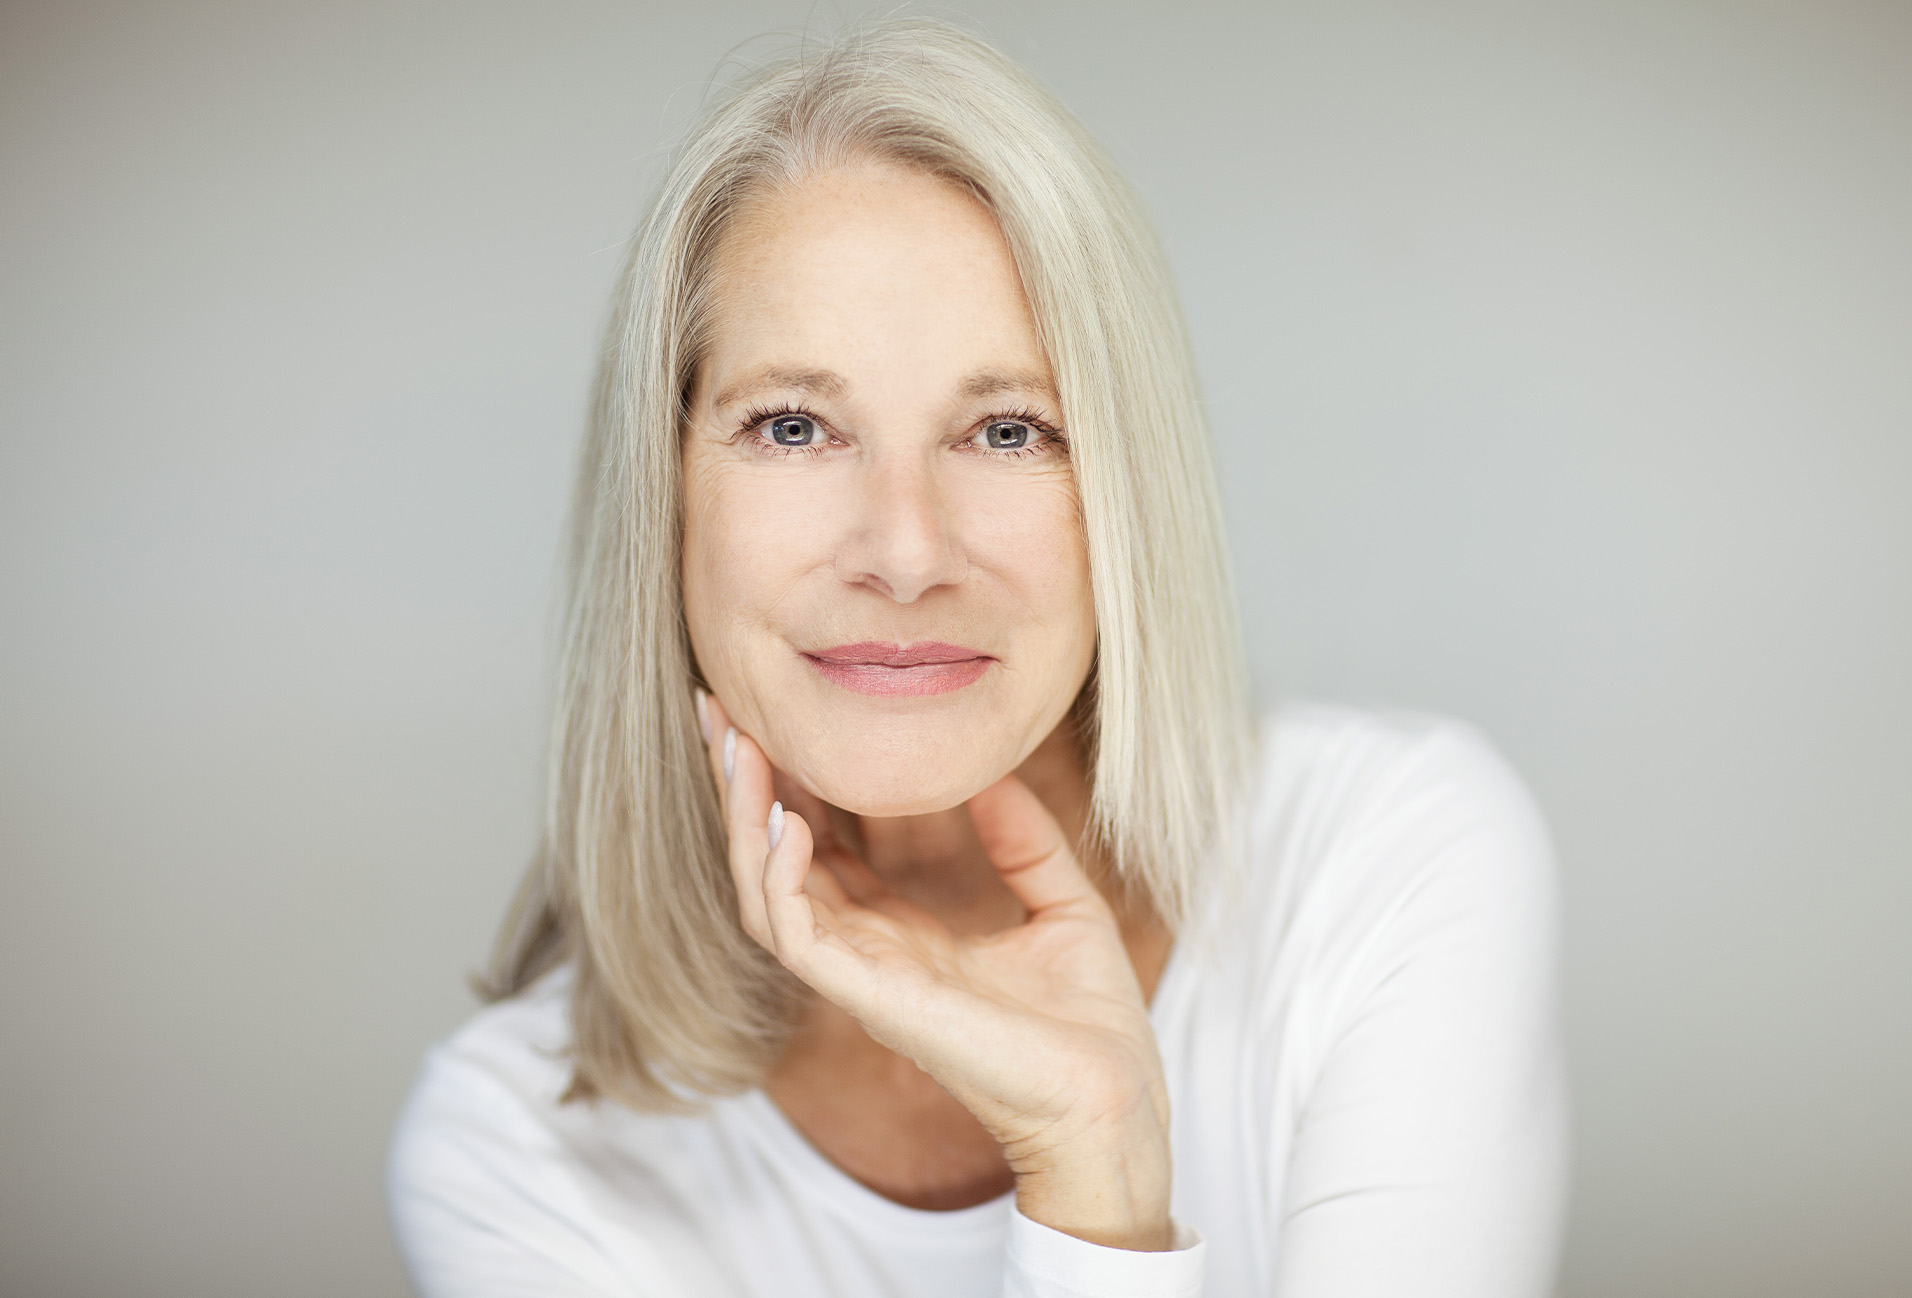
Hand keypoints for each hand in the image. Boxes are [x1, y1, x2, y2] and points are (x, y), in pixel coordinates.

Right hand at [698, 691, 1173, 1250]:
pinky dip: (780, 877)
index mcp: (903, 935)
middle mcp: (867, 953)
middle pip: (772, 861)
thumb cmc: (1091, 1026)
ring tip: (736, 747)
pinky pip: (796, 936)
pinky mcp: (871, 1000)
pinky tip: (788, 821)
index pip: (819, 849)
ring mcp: (863, 978)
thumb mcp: (1064, 903)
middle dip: (740, 788)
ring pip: (764, 893)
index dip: (791, 785)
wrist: (1114, 1101)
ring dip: (743, 820)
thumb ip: (1023, 840)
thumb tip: (995, 772)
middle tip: (716, 709)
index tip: (770, 717)